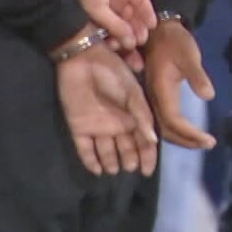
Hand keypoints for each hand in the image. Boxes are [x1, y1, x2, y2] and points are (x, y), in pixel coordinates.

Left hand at [56, 40, 157, 177]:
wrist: (82, 60)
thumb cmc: (112, 73)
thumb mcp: (132, 92)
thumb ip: (142, 116)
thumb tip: (153, 140)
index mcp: (132, 116)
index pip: (143, 141)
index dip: (147, 156)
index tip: (147, 171)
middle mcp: (116, 125)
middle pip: (125, 149)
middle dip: (129, 159)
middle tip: (130, 168)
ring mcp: (97, 127)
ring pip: (106, 151)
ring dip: (110, 162)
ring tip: (114, 169)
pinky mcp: (78, 127)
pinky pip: (85, 149)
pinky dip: (90, 161)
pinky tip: (97, 170)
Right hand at [66, 0, 156, 50]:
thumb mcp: (96, 10)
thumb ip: (114, 26)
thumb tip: (129, 44)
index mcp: (97, 15)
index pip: (110, 33)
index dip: (117, 43)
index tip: (123, 53)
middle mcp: (110, 7)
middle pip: (125, 26)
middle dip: (131, 37)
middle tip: (137, 48)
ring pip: (135, 16)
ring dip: (140, 27)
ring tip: (143, 37)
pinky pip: (143, 2)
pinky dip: (147, 13)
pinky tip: (151, 24)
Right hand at [143, 19, 215, 149]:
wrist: (158, 29)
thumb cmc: (174, 41)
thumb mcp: (189, 54)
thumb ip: (197, 75)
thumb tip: (209, 96)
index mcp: (160, 89)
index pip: (173, 120)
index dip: (190, 134)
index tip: (210, 140)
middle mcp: (152, 98)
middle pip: (165, 129)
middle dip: (186, 141)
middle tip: (207, 144)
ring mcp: (152, 97)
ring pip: (162, 127)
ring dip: (181, 138)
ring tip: (200, 142)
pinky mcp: (154, 95)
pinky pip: (162, 119)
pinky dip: (175, 130)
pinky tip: (187, 131)